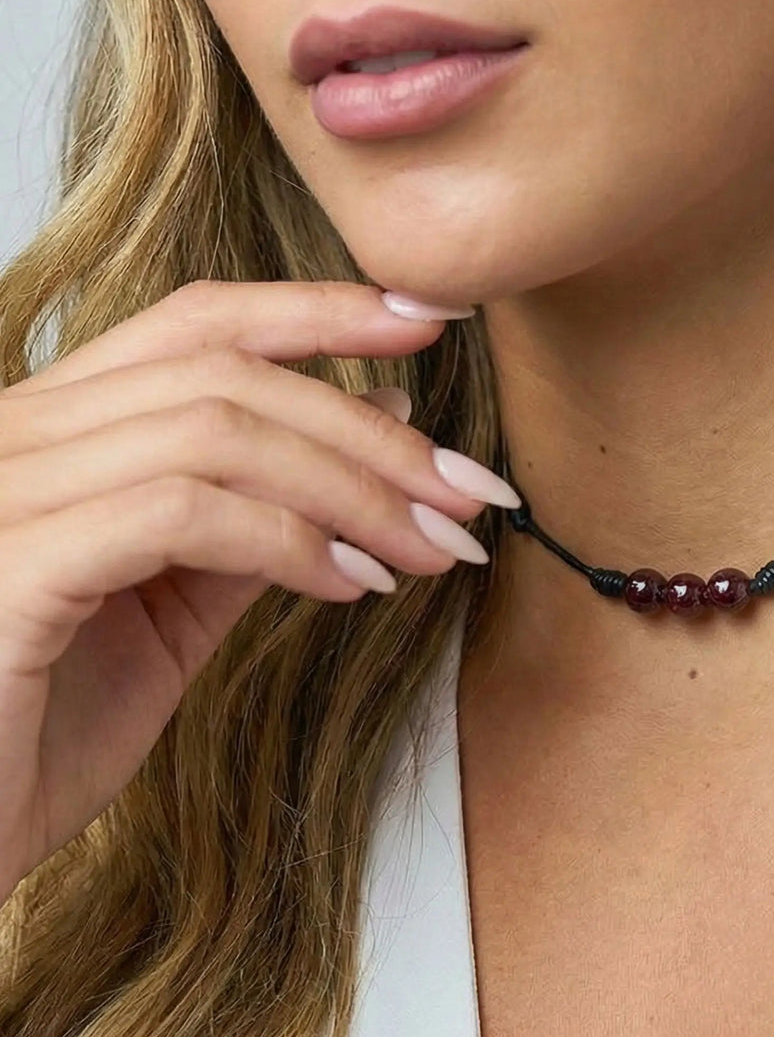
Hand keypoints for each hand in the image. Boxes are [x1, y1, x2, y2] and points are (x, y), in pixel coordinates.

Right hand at [0, 280, 514, 904]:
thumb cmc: (44, 726)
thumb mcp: (169, 611)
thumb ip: (250, 521)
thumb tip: (363, 437)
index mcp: (57, 431)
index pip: (200, 325)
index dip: (320, 310)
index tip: (430, 320)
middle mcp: (19, 435)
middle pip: (229, 374)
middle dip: (370, 428)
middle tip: (466, 489)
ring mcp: (5, 490)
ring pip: (217, 433)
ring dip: (353, 490)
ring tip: (432, 546)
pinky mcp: (12, 563)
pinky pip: (182, 515)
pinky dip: (289, 542)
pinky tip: (355, 585)